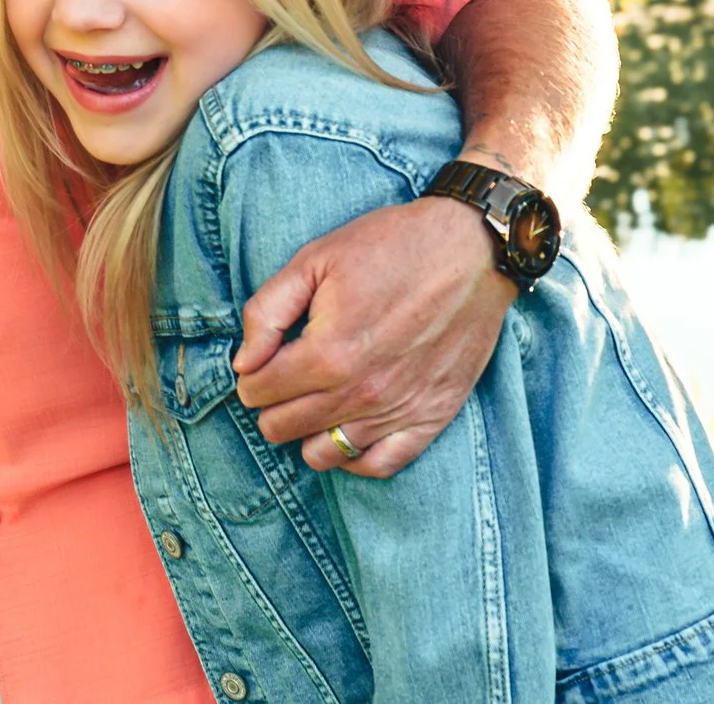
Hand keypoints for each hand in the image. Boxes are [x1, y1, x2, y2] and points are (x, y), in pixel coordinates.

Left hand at [232, 193, 512, 477]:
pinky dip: (354, 457)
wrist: (470, 251)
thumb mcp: (313, 261)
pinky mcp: (432, 418)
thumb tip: (243, 362)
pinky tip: (345, 430)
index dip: (249, 376)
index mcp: (327, 354)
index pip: (258, 392)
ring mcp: (398, 410)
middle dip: (271, 404)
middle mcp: (361, 393)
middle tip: (282, 377)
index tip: (259, 361)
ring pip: (324, 454)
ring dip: (306, 431)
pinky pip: (381, 466)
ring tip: (312, 401)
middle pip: (283, 428)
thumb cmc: (389, 247)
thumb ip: (266, 313)